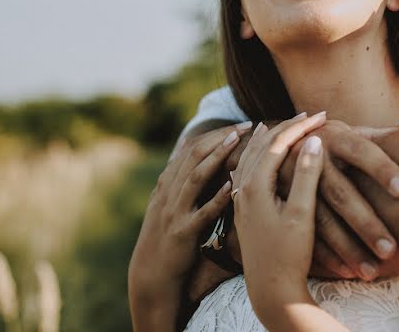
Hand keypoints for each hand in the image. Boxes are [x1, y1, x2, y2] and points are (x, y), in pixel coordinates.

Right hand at [127, 125, 242, 328]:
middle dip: (220, 137)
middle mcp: (169, 192)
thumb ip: (181, 178)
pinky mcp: (182, 233)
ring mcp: (174, 211)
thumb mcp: (169, 203)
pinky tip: (231, 186)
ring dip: (216, 157)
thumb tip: (195, 148)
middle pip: (194, 155)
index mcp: (168, 183)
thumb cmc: (168, 236)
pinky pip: (201, 212)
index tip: (241, 125)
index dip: (216, 133)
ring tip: (237, 142)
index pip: (192, 148)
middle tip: (246, 125)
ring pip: (195, 177)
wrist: (152, 273)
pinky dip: (215, 197)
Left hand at [232, 112, 326, 317]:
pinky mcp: (243, 210)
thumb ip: (307, 177)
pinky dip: (257, 155)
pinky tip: (260, 156)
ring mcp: (240, 199)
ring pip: (250, 157)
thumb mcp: (302, 215)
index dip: (300, 126)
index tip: (322, 115)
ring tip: (280, 125)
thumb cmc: (289, 256)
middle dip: (285, 127)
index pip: (277, 143)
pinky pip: (246, 170)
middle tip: (308, 115)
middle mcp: (242, 189)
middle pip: (260, 145)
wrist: (270, 292)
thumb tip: (313, 141)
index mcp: (255, 185)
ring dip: (268, 138)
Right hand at [277, 120, 398, 280]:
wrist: (285, 147)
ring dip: (348, 247)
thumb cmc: (336, 144)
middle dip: (365, 222)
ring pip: (322, 220)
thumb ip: (381, 138)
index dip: (382, 169)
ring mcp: (296, 184)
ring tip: (372, 271)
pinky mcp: (287, 205)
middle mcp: (312, 158)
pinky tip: (348, 272)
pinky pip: (307, 235)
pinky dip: (328, 256)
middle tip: (390, 250)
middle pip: (340, 193)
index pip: (360, 150)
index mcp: (333, 136)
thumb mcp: (349, 132)